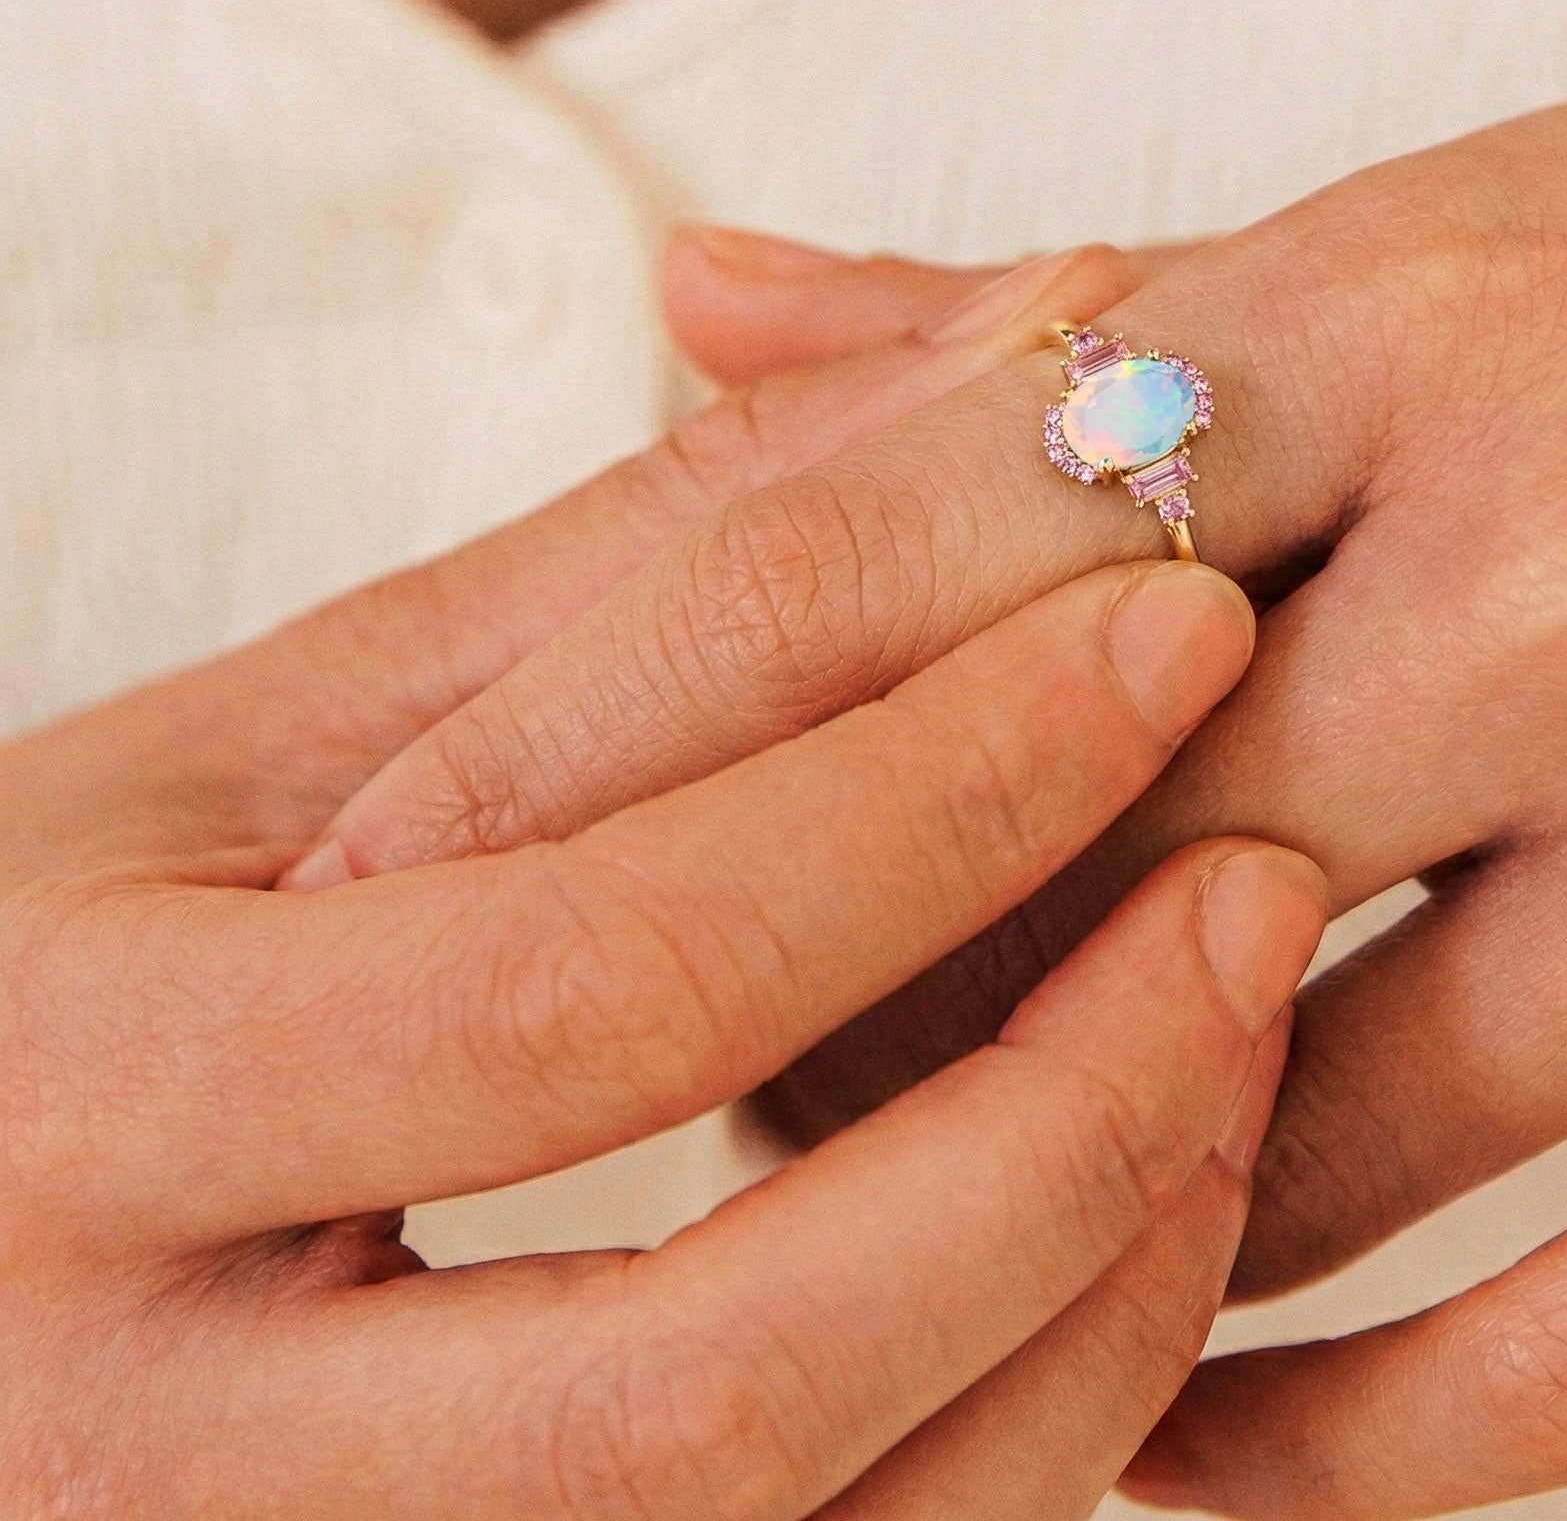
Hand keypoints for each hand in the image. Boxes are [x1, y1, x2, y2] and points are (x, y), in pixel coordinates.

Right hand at [4, 244, 1328, 1518]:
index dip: (932, 802)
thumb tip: (1026, 337)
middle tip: (1265, 887)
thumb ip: (642, 571)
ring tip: (1233, 1034)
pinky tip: (1128, 1217)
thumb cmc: (57, 960)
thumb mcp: (275, 746)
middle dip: (1064, 1115)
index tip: (1169, 625)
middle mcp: (152, 1460)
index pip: (597, 983)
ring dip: (1097, 1295)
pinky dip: (1033, 1426)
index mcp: (77, 1113)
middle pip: (721, 1364)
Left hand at [330, 29, 1566, 1512]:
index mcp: (1417, 314)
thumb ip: (1049, 300)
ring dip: (1065, 1214)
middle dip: (844, 1005)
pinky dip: (1339, 1446)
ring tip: (925, 1229)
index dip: (642, 734)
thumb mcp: (1430, 225)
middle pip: (1074, 874)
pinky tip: (1182, 1443)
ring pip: (1298, 1134)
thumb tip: (696, 300)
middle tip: (695, 1080)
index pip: (932, 557)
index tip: (445, 871)